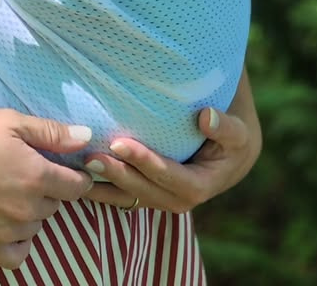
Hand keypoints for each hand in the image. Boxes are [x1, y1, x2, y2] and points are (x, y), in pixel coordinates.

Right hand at [0, 108, 93, 268]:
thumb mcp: (9, 121)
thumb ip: (50, 132)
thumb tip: (86, 137)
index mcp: (36, 176)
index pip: (76, 187)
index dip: (75, 176)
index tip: (64, 168)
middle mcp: (26, 210)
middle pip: (54, 204)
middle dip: (47, 188)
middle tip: (23, 171)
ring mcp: (7, 232)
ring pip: (36, 226)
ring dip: (30, 212)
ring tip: (6, 191)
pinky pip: (18, 254)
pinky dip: (18, 241)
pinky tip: (6, 222)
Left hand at [83, 99, 261, 213]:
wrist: (229, 147)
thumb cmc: (233, 133)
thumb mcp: (238, 129)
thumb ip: (226, 127)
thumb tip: (206, 117)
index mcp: (203, 185)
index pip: (172, 178)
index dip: (146, 163)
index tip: (120, 143)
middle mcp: (180, 198)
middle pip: (147, 191)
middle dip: (119, 175)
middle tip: (91, 155)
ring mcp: (162, 198)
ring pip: (131, 198)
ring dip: (105, 185)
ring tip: (79, 167)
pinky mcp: (148, 192)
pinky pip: (123, 195)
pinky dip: (102, 189)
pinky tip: (78, 177)